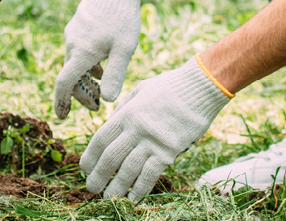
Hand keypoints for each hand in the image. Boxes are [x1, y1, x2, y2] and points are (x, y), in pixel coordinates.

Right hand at [53, 0, 142, 118]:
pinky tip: (101, 64)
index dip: (62, 101)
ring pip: (74, 62)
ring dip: (85, 77)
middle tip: (97, 105)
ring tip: (102, 85)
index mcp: (82, 53)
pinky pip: (77, 50)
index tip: (62, 116)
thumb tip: (108, 101)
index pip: (65, 83)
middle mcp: (72, 44)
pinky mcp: (77, 25)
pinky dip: (86, 63)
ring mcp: (73, 33)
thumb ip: (115, 75)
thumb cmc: (123, 19)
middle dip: (81, 93)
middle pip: (70, 75)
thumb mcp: (124, 50)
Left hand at [81, 57, 230, 200]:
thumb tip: (110, 123)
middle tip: (91, 189)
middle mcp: (136, 128)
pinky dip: (140, 189)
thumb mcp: (141, 89)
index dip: (90, 156)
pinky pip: (151, 174)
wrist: (201, 86)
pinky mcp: (169, 150)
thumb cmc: (171, 86)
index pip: (100, 139)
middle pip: (110, 157)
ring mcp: (152, 141)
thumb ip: (124, 107)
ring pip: (128, 170)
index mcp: (127, 112)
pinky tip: (133, 199)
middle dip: (98, 176)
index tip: (85, 169)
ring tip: (108, 198)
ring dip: (116, 187)